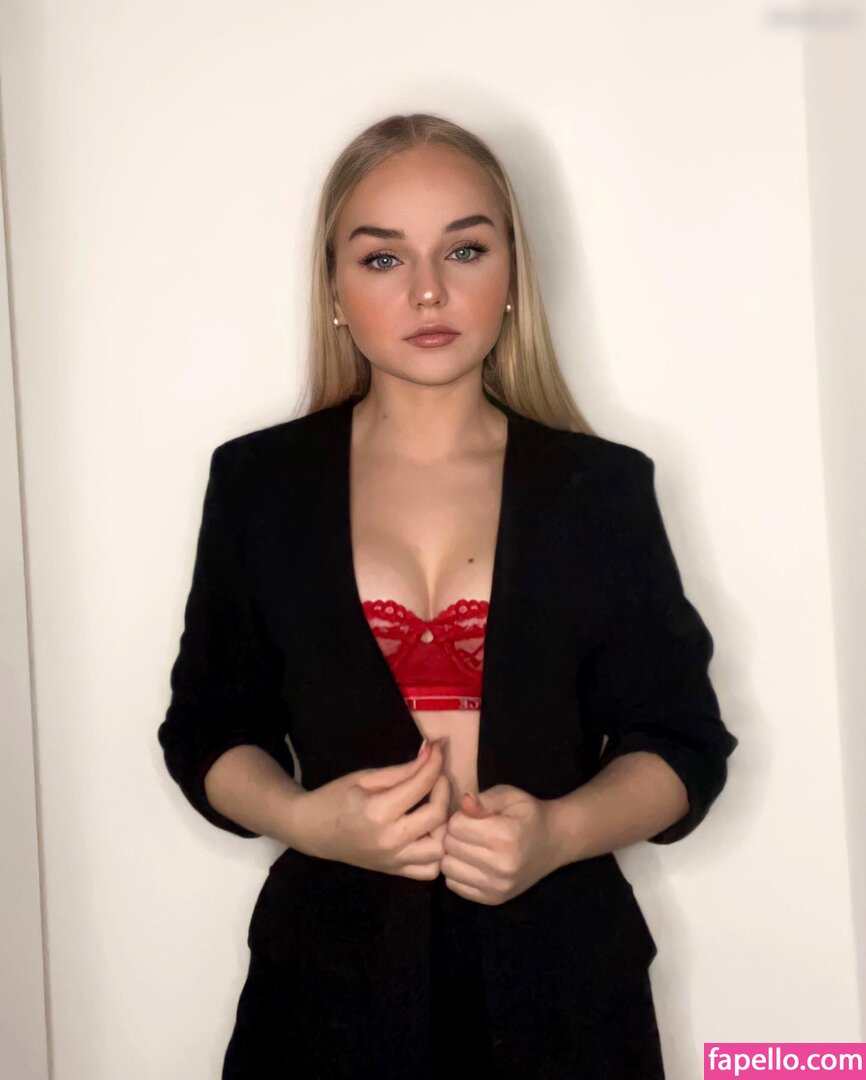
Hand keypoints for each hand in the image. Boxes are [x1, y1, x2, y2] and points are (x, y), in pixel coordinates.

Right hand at [289, 739, 450, 879]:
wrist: (313, 830)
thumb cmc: (336, 798)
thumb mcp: (366, 777)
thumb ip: (403, 770)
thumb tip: (432, 752)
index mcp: (378, 811)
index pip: (421, 785)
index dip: (434, 763)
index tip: (439, 748)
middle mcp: (389, 840)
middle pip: (437, 817)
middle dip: (444, 790)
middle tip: (438, 777)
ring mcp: (393, 860)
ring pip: (439, 850)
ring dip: (443, 827)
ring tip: (433, 809)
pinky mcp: (395, 871)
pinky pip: (429, 871)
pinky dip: (436, 854)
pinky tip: (428, 834)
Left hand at [440, 785, 562, 904]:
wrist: (554, 842)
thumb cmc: (528, 815)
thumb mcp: (509, 796)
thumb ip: (484, 799)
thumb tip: (463, 802)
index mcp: (505, 837)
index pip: (455, 826)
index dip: (460, 816)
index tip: (472, 817)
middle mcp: (501, 866)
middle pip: (449, 846)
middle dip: (454, 834)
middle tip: (470, 830)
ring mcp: (498, 886)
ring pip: (448, 868)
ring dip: (453, 854)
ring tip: (469, 846)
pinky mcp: (494, 899)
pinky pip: (455, 885)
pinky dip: (458, 872)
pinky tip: (473, 862)